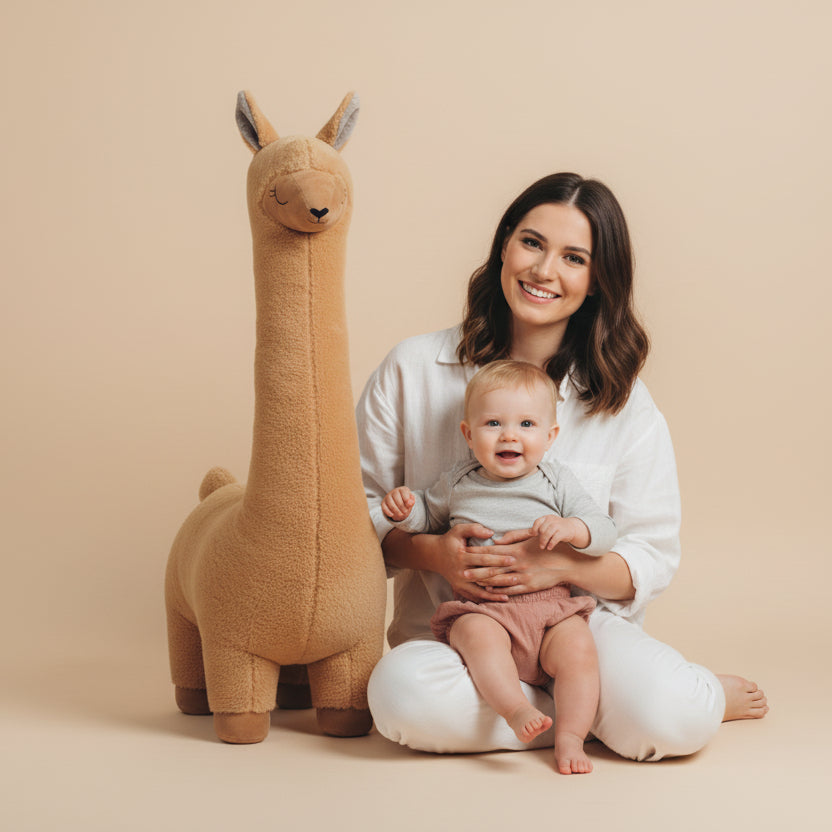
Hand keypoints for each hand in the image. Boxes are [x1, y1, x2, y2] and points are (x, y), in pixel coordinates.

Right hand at [381, 486, 415, 521]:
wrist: (399, 502)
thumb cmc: (406, 500)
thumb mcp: (411, 500)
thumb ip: (412, 501)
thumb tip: (410, 503)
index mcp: (402, 489)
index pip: (403, 492)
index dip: (406, 499)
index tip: (409, 505)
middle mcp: (394, 491)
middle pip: (396, 497)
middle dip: (401, 506)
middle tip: (405, 512)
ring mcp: (388, 497)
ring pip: (390, 503)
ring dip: (396, 510)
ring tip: (400, 514)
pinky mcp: (383, 502)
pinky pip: (384, 507)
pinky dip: (388, 511)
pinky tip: (392, 515)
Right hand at [431, 523, 516, 602]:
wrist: (434, 555)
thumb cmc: (450, 541)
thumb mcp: (458, 530)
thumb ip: (474, 529)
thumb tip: (491, 533)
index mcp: (461, 557)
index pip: (483, 559)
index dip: (498, 559)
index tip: (513, 559)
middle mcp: (460, 572)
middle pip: (483, 577)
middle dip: (500, 578)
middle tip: (516, 578)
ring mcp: (459, 583)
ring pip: (478, 591)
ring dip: (493, 595)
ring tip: (508, 596)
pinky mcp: (459, 589)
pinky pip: (473, 597)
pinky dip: (485, 600)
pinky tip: (495, 601)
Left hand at [466, 530, 580, 595]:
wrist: (566, 563)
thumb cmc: (547, 547)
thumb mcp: (530, 538)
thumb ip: (513, 538)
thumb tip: (496, 540)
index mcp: (516, 550)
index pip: (492, 551)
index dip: (477, 552)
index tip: (465, 552)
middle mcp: (517, 563)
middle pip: (492, 567)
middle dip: (475, 569)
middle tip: (460, 572)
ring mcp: (523, 576)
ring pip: (499, 580)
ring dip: (483, 581)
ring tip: (471, 582)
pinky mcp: (529, 587)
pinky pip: (510, 590)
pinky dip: (498, 591)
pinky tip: (488, 591)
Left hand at [531, 515, 586, 549]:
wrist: (572, 527)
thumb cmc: (557, 527)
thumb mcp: (549, 523)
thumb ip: (540, 527)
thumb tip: (529, 533)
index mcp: (547, 517)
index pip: (537, 522)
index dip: (534, 529)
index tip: (534, 535)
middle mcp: (552, 520)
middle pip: (542, 530)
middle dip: (540, 538)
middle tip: (540, 545)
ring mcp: (558, 526)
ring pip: (547, 534)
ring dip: (543, 542)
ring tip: (543, 547)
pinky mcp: (562, 532)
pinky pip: (554, 539)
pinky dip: (551, 544)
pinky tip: (549, 548)